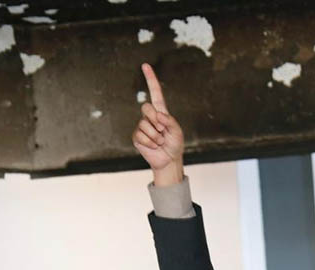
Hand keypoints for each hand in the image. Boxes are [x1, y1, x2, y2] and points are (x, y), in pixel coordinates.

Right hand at [133, 62, 184, 185]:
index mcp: (161, 112)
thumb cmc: (175, 144)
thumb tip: (158, 115)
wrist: (169, 160)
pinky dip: (151, 142)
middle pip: (146, 107)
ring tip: (160, 141)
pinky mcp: (136, 137)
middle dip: (155, 119)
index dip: (150, 79)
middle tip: (163, 130)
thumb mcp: (177, 131)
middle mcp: (150, 117)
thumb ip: (170, 121)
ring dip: (156, 136)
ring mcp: (142, 126)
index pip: (155, 93)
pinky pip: (141, 135)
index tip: (145, 65)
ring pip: (145, 124)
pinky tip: (154, 146)